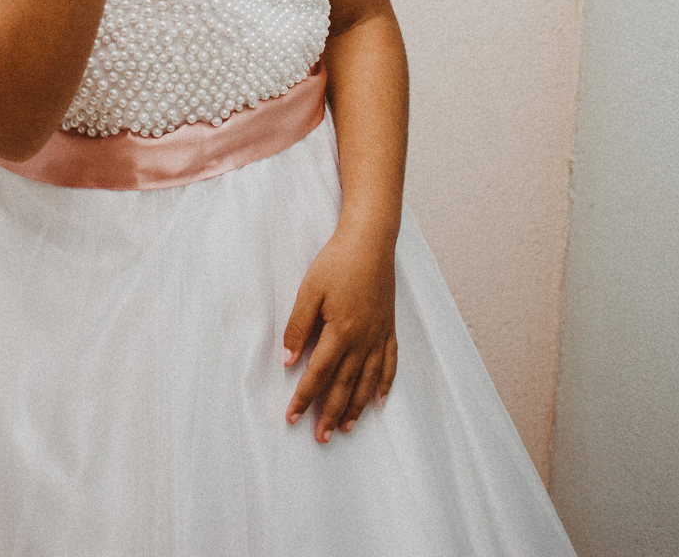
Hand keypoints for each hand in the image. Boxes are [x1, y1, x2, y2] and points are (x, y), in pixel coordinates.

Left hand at [283, 229, 397, 441]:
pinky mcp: (389, 327)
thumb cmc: (337, 261)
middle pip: (345, 385)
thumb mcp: (310, 289)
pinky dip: (385, 384)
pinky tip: (379, 400)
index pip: (318, 373)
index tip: (292, 417)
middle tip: (320, 438)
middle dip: (329, 413)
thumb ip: (298, 325)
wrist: (371, 240)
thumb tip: (288, 360)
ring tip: (345, 427)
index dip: (304, 397)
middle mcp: (363, 339)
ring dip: (356, 407)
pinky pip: (390, 363)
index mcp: (340, 331)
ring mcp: (379, 335)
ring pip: (368, 381)